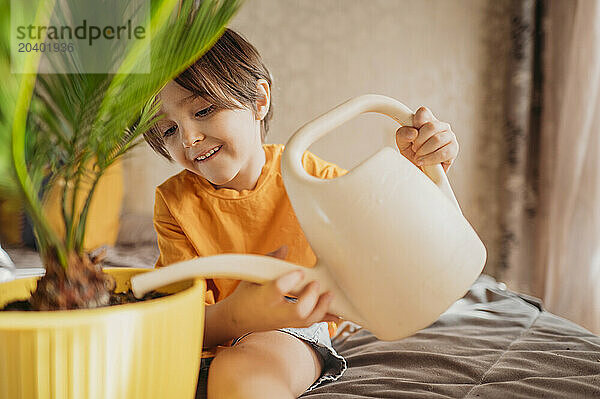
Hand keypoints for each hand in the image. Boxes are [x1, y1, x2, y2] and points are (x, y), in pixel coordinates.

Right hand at [221, 246, 338, 334]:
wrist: (237, 319)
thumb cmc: (245, 294)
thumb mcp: (250, 276)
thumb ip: (268, 261)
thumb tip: (285, 248)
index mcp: (262, 296)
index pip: (278, 289)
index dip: (290, 280)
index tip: (300, 271)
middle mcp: (274, 311)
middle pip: (297, 311)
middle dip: (311, 298)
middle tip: (316, 284)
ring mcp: (283, 321)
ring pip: (306, 320)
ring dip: (321, 308)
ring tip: (329, 295)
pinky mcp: (290, 325)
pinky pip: (309, 324)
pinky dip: (324, 318)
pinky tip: (336, 312)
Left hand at [395, 106, 458, 172]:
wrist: (420, 172)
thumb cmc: (412, 155)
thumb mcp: (402, 143)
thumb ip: (403, 134)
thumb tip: (413, 132)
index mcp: (428, 120)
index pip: (423, 112)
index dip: (415, 123)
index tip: (411, 136)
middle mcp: (441, 126)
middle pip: (431, 126)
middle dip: (419, 141)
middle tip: (414, 150)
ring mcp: (450, 136)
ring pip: (437, 139)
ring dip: (424, 151)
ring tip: (418, 157)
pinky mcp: (454, 149)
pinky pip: (444, 152)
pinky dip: (431, 158)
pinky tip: (424, 162)